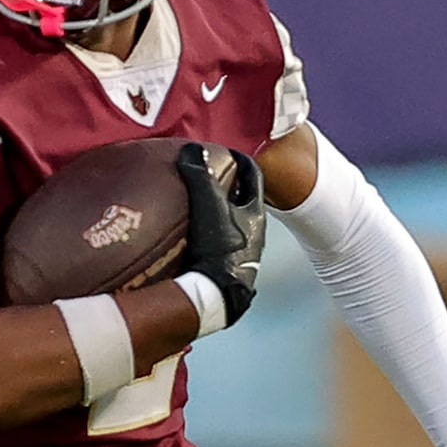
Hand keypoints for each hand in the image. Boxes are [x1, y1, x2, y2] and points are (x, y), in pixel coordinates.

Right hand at [174, 143, 265, 326]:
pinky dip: (208, 239)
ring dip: (217, 216)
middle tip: (208, 178)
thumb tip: (192, 149)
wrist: (216, 298)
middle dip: (227, 189)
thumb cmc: (218, 248)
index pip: (254, 177)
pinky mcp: (228, 275)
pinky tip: (190, 241)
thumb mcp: (208, 205)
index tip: (226, 152)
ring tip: (195, 208)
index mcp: (256, 215)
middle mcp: (255, 236)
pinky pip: (219, 249)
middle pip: (243, 203)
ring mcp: (242, 258)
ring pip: (232, 227)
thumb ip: (201, 175)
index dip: (241, 160)